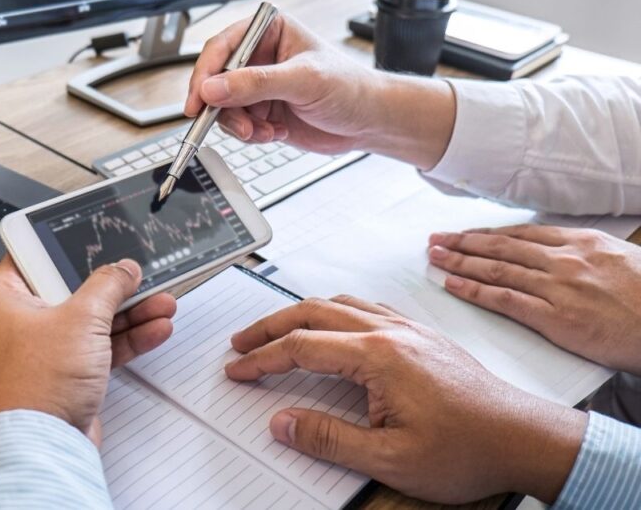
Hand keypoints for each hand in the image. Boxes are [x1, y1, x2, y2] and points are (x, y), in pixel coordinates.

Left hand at [0, 256, 175, 444]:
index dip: (63, 246)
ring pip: (90, 321)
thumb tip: (121, 269)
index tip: (92, 237)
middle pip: (70, 290)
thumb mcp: (79, 319)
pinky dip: (125, 339)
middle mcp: (19, 325)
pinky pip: (98, 348)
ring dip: (128, 312)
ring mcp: (43, 352)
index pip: (32, 258)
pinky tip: (154, 328)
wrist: (41, 448)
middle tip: (138, 273)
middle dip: (111, 284)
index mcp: (4, 301)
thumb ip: (106, 286)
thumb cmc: (35, 388)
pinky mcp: (65, 376)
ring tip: (161, 301)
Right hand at [184, 14, 456, 168]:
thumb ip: (256, 83)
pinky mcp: (261, 112)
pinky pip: (237, 124)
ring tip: (260, 131)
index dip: (206, 73)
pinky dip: (250, 134)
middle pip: (216, 79)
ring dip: (237, 124)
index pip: (223, 47)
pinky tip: (272, 133)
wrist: (370, 121)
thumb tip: (215, 87)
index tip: (200, 98)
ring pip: (223, 106)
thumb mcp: (303, 80)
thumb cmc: (350, 86)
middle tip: (224, 121)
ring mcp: (259, 86)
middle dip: (220, 105)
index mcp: (269, 31)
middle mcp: (259, 57)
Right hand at [224, 296, 585, 503]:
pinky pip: (365, 306)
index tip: (238, 371)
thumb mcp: (390, 458)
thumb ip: (329, 439)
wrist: (524, 437)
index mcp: (378, 355)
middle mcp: (390, 331)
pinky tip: (332, 327)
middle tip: (241, 342)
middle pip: (312, 312)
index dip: (262, 359)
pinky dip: (333, 311)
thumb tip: (283, 423)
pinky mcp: (420, 335)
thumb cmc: (468, 448)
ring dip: (300, 314)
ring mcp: (407, 328)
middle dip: (270, 325)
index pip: (302, 347)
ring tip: (276, 332)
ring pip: (339, 303)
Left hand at [430, 224, 640, 372]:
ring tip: (433, 256)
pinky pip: (505, 299)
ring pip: (497, 268)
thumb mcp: (620, 260)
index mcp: (582, 243)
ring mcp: (559, 288)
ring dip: (459, 260)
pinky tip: (452, 283)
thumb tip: (560, 251)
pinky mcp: (556, 317)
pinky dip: (474, 289)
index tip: (464, 233)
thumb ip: (586, 253)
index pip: (522, 233)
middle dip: (463, 241)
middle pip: (502, 245)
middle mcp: (566, 260)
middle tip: (434, 239)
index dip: (487, 233)